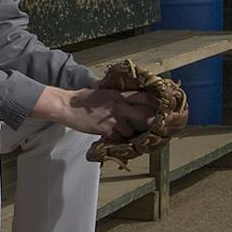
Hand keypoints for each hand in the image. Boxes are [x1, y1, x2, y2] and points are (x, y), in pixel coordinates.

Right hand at [33, 84, 160, 139]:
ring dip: (133, 134)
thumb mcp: (102, 90)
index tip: (164, 108)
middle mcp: (120, 106)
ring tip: (132, 136)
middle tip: (158, 127)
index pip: (144, 97)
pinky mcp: (106, 130)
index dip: (156, 103)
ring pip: (132, 131)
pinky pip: (119, 138)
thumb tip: (124, 95)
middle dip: (153, 122)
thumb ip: (115, 94)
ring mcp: (114, 119)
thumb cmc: (83, 98)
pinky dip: (120, 140)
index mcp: (119, 94)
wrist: (68, 106)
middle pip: (145, 115)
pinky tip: (117, 140)